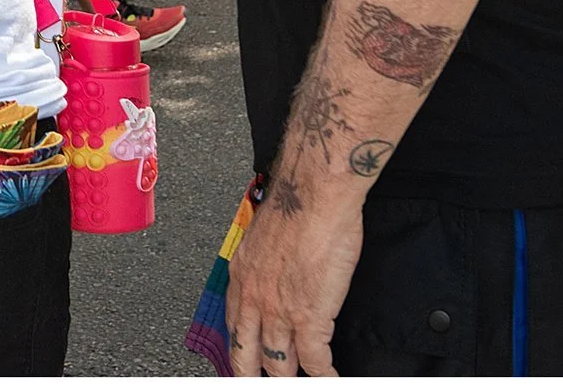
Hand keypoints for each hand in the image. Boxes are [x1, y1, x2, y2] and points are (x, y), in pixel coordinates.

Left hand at [226, 182, 363, 375]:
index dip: (239, 348)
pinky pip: (314, 359)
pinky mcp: (309, 317)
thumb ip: (265, 259)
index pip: (234, 326)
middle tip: (258, 379)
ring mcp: (280, 312)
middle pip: (247, 352)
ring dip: (287, 376)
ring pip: (279, 362)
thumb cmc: (294, 206)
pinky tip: (328, 377)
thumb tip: (276, 267)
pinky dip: (323, 373)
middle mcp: (254, 298)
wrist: (311, 196)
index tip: (242, 361)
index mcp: (241, 277)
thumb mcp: (264, 236)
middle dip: (252, 372)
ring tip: (294, 381)